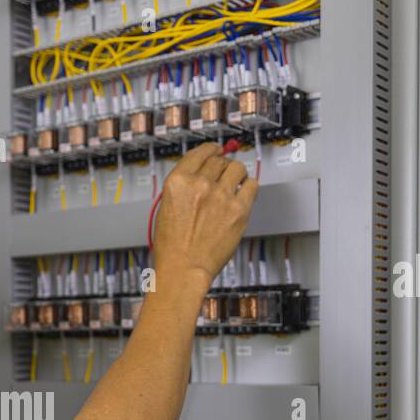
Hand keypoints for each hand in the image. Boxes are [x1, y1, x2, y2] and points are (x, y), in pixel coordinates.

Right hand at [151, 143, 257, 291]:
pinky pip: (252, 185)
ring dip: (236, 173)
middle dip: (221, 165)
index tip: (215, 150)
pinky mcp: (239, 209)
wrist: (183, 269)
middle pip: (219, 160)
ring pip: (237, 168)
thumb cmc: (172, 246)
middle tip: (223, 174)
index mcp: (178, 182)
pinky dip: (248, 187)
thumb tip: (202, 175)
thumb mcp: (167, 208)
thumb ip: (184, 188)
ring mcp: (221, 196)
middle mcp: (200, 184)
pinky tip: (243, 194)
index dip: (210, 150)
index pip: (199, 153)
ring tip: (235, 183)